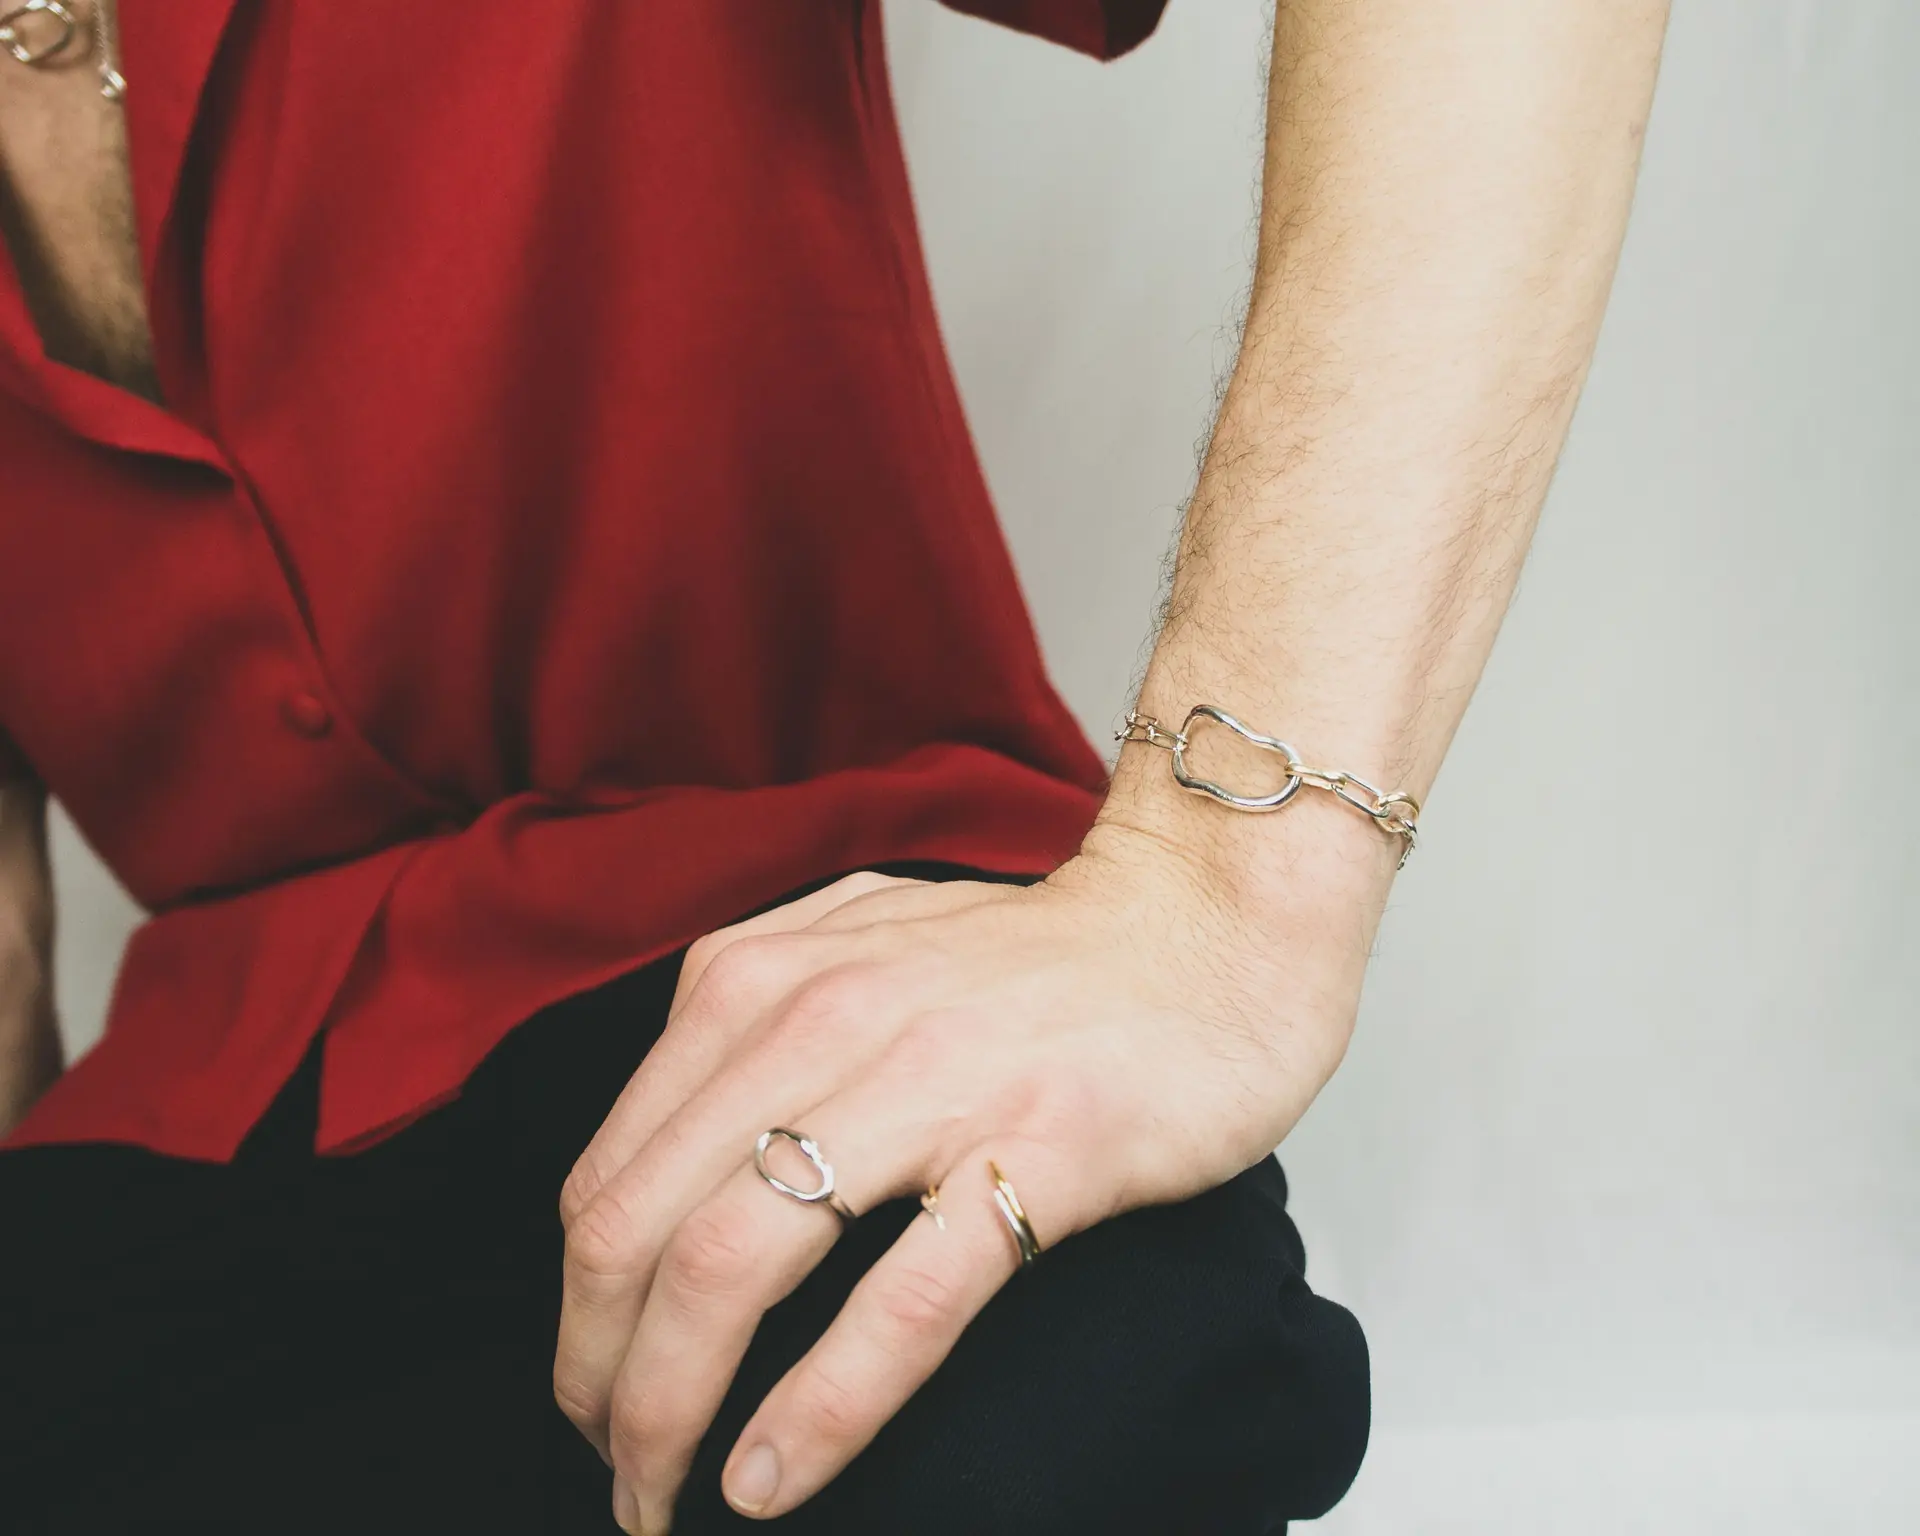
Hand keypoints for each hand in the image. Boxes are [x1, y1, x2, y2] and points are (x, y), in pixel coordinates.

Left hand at [552, 825, 1376, 1530]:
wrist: (1207, 921)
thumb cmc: (1032, 965)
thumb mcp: (845, 960)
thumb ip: (746, 1040)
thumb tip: (655, 1179)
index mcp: (758, 981)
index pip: (608, 1174)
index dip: (575, 1309)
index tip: (597, 1385)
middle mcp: (822, 1018)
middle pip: (637, 1230)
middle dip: (597, 1380)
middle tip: (612, 1462)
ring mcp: (931, 1080)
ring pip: (732, 1264)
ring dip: (668, 1410)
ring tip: (662, 1494)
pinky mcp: (1039, 1147)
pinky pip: (899, 1303)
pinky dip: (817, 1409)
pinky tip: (771, 1478)